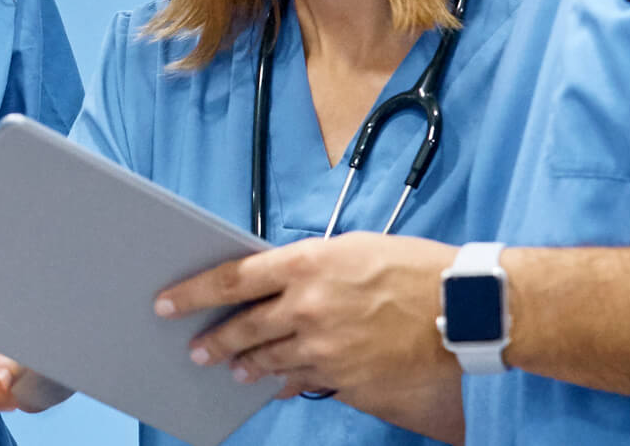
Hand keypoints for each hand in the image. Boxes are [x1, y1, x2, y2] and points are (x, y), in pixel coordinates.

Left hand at [154, 233, 459, 402]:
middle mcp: (308, 306)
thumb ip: (307, 267)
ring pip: (269, 359)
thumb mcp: (349, 249)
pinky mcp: (346, 378)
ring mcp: (326, 346)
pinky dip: (288, 379)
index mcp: (305, 264)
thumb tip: (276, 283)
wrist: (461, 306)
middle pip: (244, 326)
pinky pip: (304, 381)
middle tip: (195, 347)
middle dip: (213, 340)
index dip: (194, 292)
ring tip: (232, 367)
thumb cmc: (408, 267)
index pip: (233, 278)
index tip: (168, 301)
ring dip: (246, 364)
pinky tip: (278, 380)